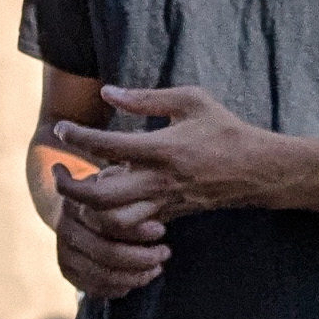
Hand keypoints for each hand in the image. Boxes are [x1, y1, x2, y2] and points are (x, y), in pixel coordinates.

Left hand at [51, 85, 286, 234]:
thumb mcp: (191, 100)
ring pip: (113, 221)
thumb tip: (108, 91)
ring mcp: (163, 202)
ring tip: (83, 187)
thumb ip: (146, 97)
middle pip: (100, 197)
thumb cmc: (225, 129)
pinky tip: (108, 197)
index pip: (106, 146)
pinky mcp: (168, 215)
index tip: (61, 128)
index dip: (77, 137)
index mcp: (162, 148)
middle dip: (70, 187)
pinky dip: (111, 218)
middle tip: (59, 172)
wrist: (259, 171)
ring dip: (90, 208)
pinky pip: (131, 227)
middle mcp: (159, 180)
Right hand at [52, 164, 169, 298]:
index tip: (161, 230)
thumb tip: (155, 196)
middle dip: (142, 257)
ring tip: (156, 268)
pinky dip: (120, 288)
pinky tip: (137, 279)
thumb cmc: (108, 195)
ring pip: (102, 275)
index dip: (137, 230)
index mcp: (77, 203)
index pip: (107, 223)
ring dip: (135, 276)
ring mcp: (63, 252)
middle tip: (165, 253)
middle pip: (106, 253)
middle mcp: (65, 228)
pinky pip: (95, 289)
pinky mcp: (66, 271)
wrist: (77, 210)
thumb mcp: (116, 182)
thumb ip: (129, 189)